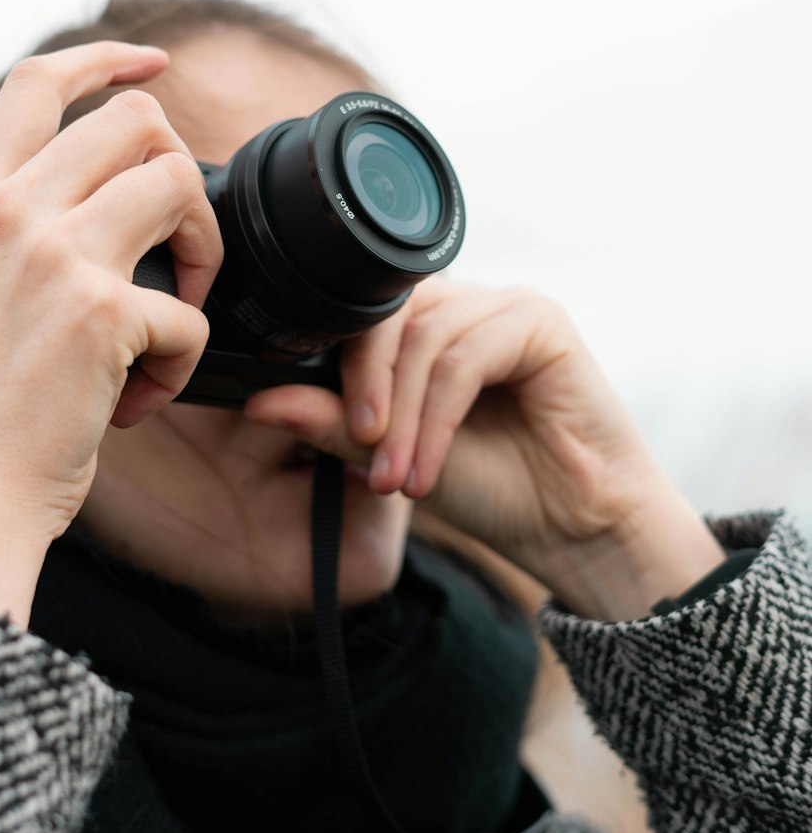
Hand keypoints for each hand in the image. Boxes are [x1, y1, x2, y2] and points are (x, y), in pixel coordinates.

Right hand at [0, 41, 222, 551]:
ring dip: (201, 256)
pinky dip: (181, 364)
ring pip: (179, 186)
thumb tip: (34, 196)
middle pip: (137, 121)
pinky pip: (191, 313)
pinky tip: (139, 401)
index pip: (36, 85)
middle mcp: (10, 211)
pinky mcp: (104, 313)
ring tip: (172, 319)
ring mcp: (56, 255)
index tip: (153, 62)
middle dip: (181, 176)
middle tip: (177, 251)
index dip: (105, 60)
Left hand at [244, 278, 710, 602]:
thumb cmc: (494, 489)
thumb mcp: (392, 456)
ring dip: (402, 416)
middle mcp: (467, 303)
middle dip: (361, 383)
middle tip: (359, 446)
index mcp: (429, 322)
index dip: (328, 362)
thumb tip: (257, 401)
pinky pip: (464, 358)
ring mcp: (506, 306)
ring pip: (423, 338)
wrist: (575, 529)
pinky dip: (436, 419)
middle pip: (387, 314)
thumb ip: (333, 425)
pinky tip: (427, 470)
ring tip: (394, 478)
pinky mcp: (542, 323)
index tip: (293, 416)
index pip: (360, 315)